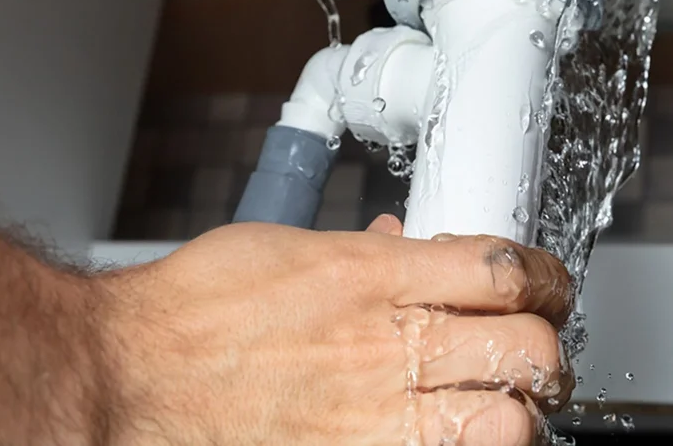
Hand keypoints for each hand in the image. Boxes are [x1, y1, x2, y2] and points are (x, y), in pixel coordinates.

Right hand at [98, 219, 573, 445]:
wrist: (129, 376)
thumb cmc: (194, 311)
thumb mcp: (287, 248)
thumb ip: (364, 252)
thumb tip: (408, 246)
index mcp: (370, 275)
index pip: (503, 268)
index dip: (544, 278)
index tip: (544, 287)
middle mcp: (382, 346)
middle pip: (527, 347)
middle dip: (543, 349)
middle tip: (530, 350)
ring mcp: (375, 418)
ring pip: (509, 422)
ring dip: (518, 411)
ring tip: (503, 403)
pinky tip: (453, 435)